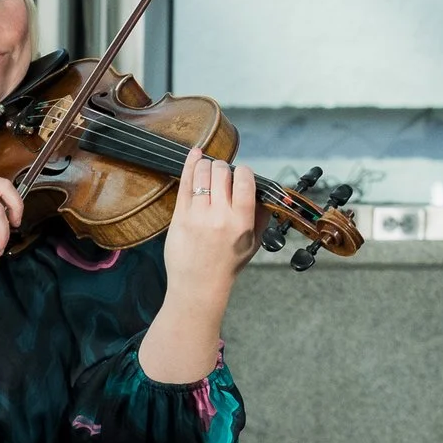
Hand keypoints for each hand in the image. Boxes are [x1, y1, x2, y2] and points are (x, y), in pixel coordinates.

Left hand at [162, 145, 261, 303]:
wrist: (198, 286)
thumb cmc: (227, 265)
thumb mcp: (253, 243)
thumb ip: (260, 216)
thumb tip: (263, 192)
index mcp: (241, 222)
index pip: (244, 180)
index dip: (243, 172)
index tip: (241, 175)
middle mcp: (219, 216)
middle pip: (222, 172)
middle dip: (224, 167)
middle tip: (222, 174)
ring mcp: (197, 215)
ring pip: (202, 174)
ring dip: (206, 165)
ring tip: (208, 169)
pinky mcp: (179, 217)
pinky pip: (185, 184)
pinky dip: (190, 165)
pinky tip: (194, 156)